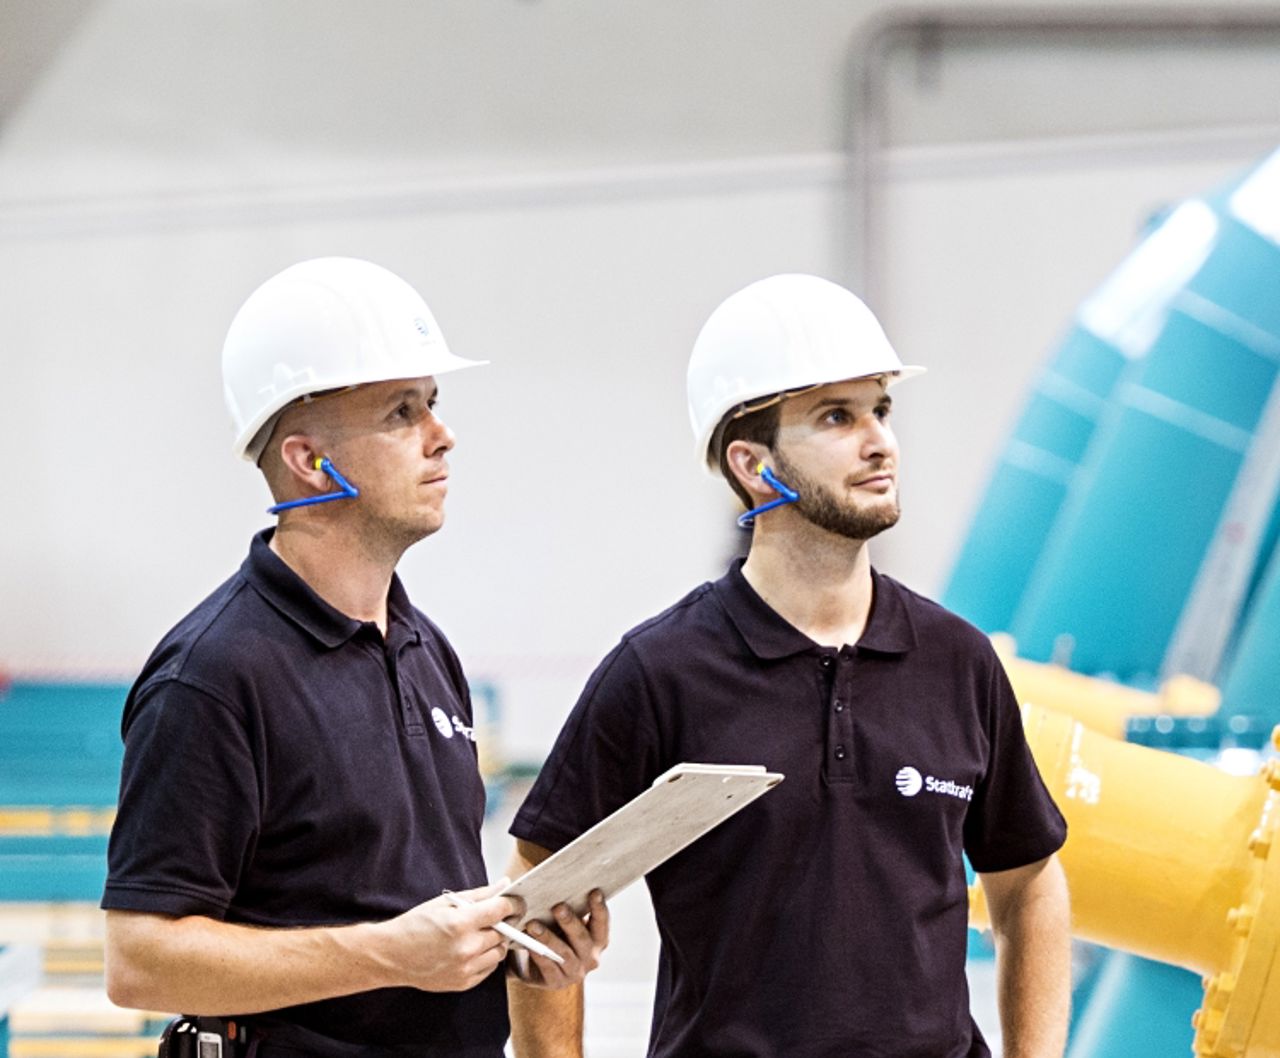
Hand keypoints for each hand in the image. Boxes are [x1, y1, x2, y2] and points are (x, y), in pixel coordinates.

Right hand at [376, 882, 521, 992]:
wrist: (392, 956)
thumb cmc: (415, 925)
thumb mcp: (445, 902)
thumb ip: (479, 895)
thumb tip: (503, 885)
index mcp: (461, 923)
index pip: (501, 910)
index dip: (511, 903)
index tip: (512, 902)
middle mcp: (466, 948)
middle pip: (503, 932)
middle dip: (502, 922)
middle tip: (493, 917)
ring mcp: (465, 968)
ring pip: (499, 952)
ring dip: (495, 941)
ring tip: (480, 934)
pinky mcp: (463, 983)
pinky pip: (489, 969)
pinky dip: (486, 958)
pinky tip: (472, 950)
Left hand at [508, 890, 608, 988]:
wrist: (534, 966)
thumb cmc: (553, 933)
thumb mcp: (563, 922)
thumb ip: (566, 906)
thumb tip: (550, 884)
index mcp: (598, 939)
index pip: (602, 922)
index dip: (599, 908)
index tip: (594, 892)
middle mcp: (591, 957)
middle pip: (582, 938)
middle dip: (570, 921)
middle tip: (557, 907)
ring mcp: (575, 972)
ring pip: (563, 953)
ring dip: (548, 938)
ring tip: (532, 924)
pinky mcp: (557, 982)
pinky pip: (547, 967)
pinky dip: (537, 954)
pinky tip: (527, 944)